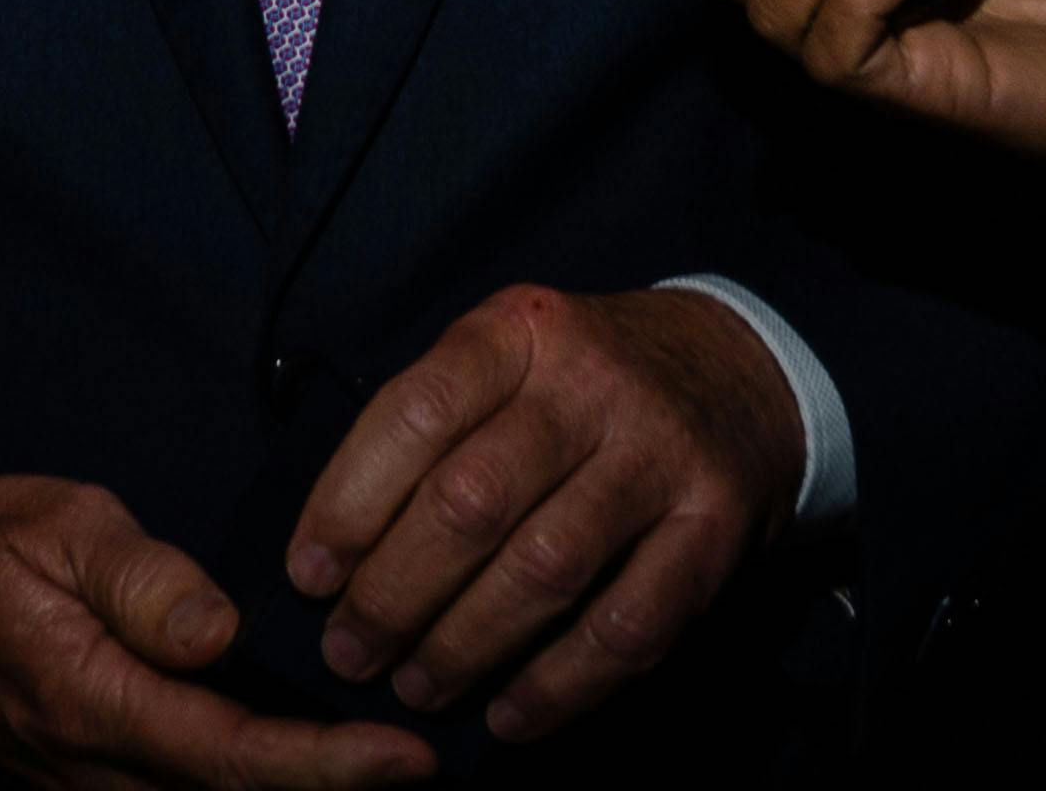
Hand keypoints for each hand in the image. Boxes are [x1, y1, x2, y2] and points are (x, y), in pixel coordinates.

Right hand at [0, 476, 435, 790]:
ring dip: (306, 790)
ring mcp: (104, 789)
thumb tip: (221, 631)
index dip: (326, 766)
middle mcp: (104, 769)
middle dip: (341, 789)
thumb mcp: (53, 530)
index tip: (406, 757)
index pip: (230, 753)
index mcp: (93, 700)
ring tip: (396, 760)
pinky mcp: (110, 786)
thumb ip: (139, 581)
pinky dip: (265, 785)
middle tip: (435, 759)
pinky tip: (321, 760)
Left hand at [285, 285, 796, 738]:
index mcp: (519, 329)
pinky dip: (560, 684)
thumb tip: (331, 551)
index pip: (416, 412)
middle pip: (472, 501)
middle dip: (394, 595)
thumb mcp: (507, 354)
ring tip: (416, 687)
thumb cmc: (582, 381)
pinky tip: (509, 716)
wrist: (736, 369)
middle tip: (350, 653)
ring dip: (465, 646)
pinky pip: (627, 625)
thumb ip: (431, 426)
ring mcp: (659, 454)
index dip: (349, 503)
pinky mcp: (713, 526)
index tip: (309, 577)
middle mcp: (591, 382)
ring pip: (544, 568)